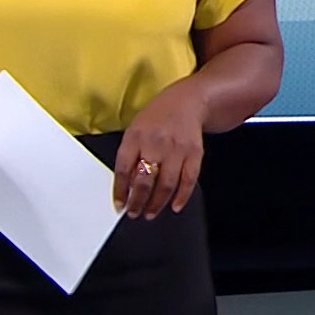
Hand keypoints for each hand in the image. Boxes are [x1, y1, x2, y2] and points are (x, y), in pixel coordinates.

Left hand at [115, 84, 206, 219]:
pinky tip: (175, 206)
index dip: (120, 191)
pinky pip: (188, 180)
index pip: (123, 169)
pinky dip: (182, 196)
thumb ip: (130, 155)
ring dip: (157, 203)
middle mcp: (156, 142)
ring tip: (150, 213)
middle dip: (137, 201)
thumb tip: (126, 186)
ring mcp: (177, 148)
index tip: (119, 205)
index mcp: (136, 136)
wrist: (189, 100)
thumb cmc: (158, 117)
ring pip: (166, 184)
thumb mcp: (136, 129)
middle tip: (134, 213)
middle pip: (144, 180)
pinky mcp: (195, 153)